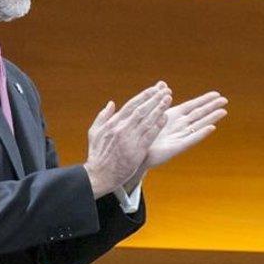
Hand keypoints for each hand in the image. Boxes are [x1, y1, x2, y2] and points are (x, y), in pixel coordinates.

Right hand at [84, 82, 169, 196]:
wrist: (99, 175)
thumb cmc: (97, 155)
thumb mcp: (94, 133)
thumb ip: (102, 116)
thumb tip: (111, 103)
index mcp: (113, 123)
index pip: (131, 105)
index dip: (144, 95)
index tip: (155, 89)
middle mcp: (122, 129)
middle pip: (141, 109)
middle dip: (155, 98)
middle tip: (166, 90)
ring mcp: (130, 139)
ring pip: (147, 120)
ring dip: (159, 108)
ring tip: (168, 99)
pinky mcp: (136, 151)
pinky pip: (149, 135)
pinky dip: (158, 125)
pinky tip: (165, 117)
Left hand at [142, 91, 227, 169]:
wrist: (137, 153)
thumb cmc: (144, 133)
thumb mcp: (151, 113)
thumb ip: (159, 99)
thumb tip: (162, 82)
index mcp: (174, 116)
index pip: (192, 105)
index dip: (204, 99)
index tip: (217, 93)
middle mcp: (180, 126)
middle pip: (199, 114)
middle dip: (212, 106)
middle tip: (225, 100)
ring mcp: (180, 136)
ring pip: (199, 125)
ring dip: (211, 118)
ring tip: (224, 111)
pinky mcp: (177, 147)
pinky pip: (191, 139)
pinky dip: (201, 133)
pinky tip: (212, 128)